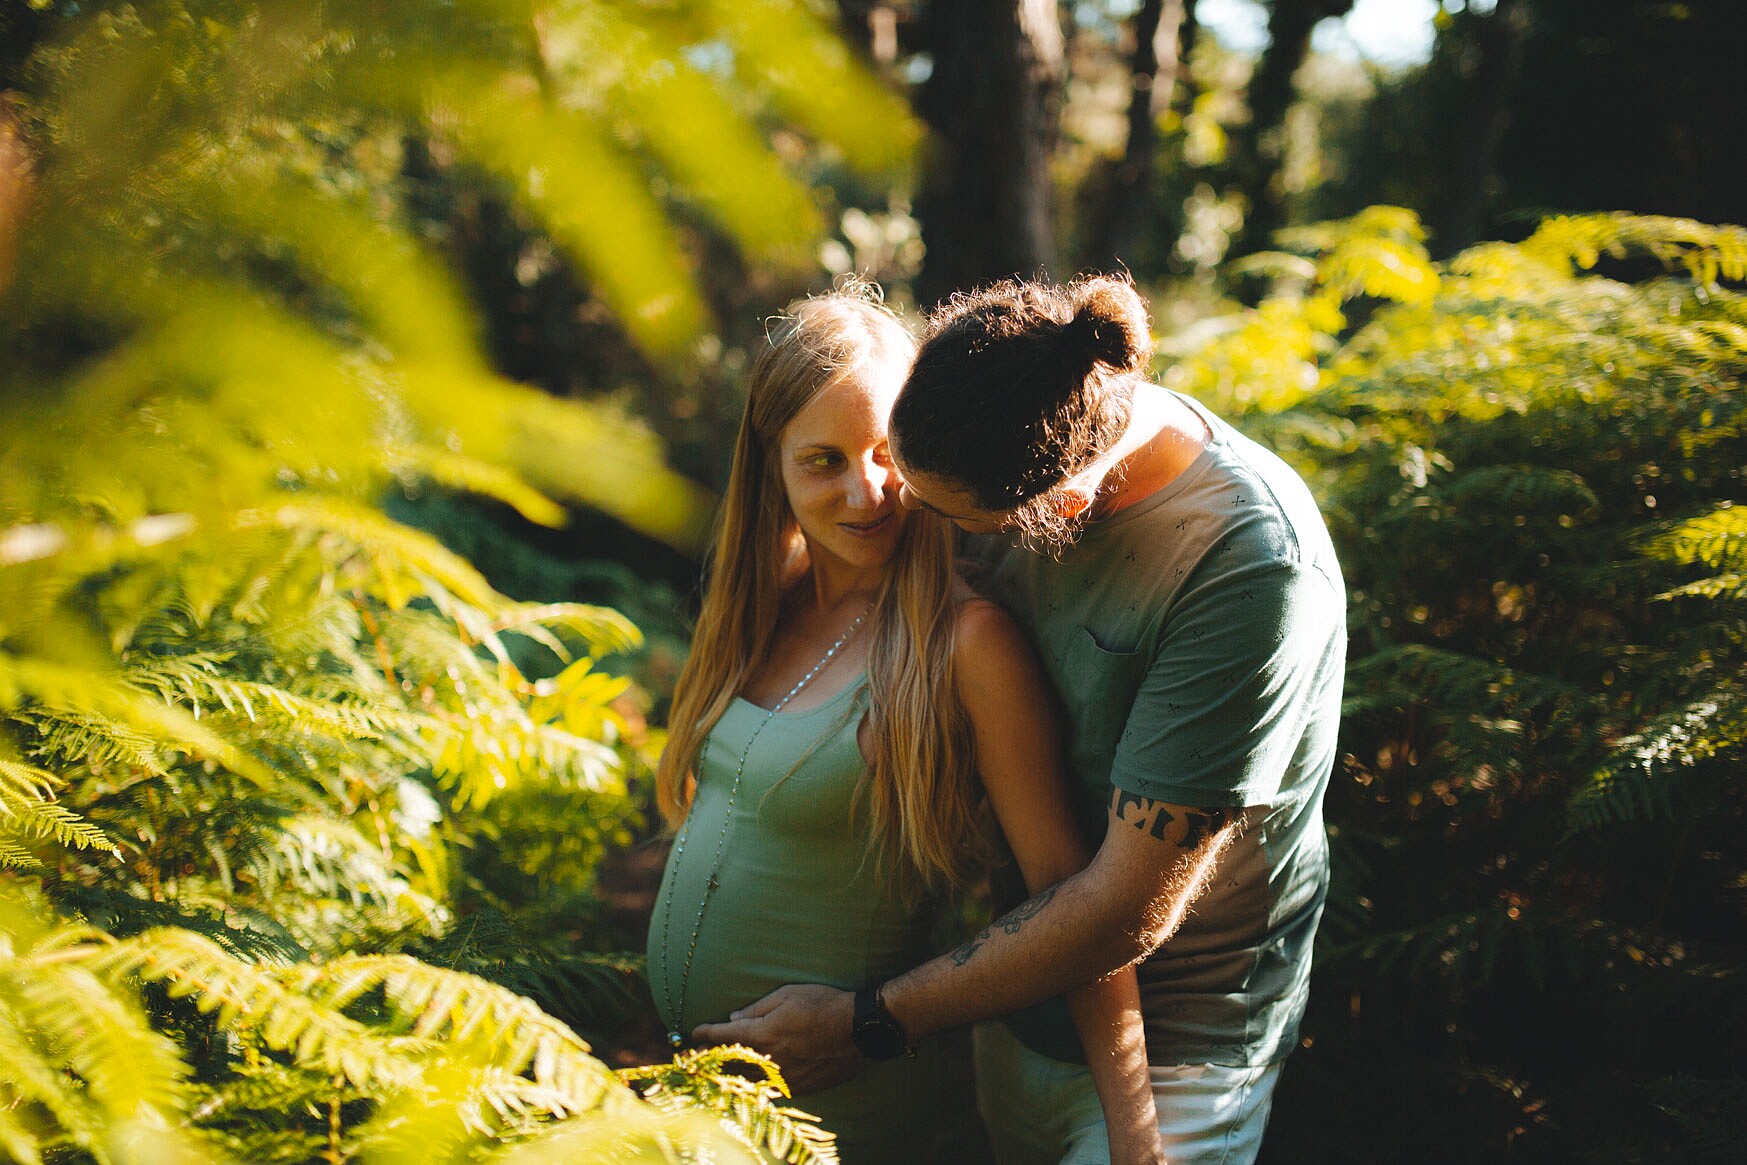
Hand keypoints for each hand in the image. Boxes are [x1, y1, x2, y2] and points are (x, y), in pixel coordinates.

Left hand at [691, 983, 864, 1094]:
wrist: (860, 1029)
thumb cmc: (824, 1005)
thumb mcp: (788, 995)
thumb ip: (757, 1009)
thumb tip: (734, 1018)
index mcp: (763, 1034)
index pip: (724, 1036)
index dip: (705, 1034)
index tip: (693, 1033)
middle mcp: (769, 1060)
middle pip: (731, 1062)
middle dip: (713, 1056)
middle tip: (699, 1054)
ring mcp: (784, 1077)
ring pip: (750, 1078)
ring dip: (734, 1072)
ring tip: (723, 1067)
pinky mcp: (800, 1086)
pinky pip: (771, 1087)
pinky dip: (759, 1081)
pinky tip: (756, 1077)